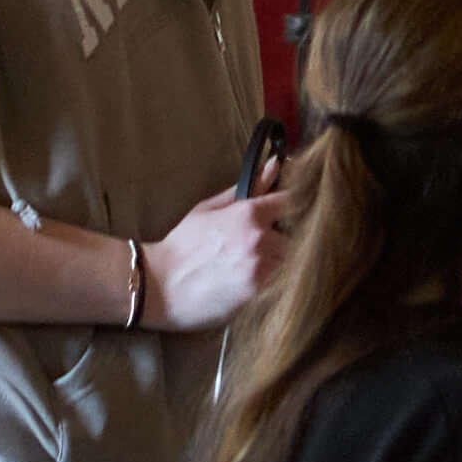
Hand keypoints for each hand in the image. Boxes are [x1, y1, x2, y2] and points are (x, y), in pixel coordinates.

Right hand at [138, 169, 299, 333]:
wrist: (159, 288)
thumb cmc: (182, 246)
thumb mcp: (210, 209)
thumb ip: (248, 188)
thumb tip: (275, 165)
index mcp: (249, 214)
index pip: (294, 202)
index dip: (301, 204)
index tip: (300, 209)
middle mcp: (260, 240)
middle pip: (302, 235)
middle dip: (298, 236)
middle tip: (286, 240)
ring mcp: (262, 270)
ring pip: (297, 261)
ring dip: (292, 260)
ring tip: (277, 262)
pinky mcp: (259, 296)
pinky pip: (287, 284)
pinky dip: (285, 281)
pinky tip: (273, 282)